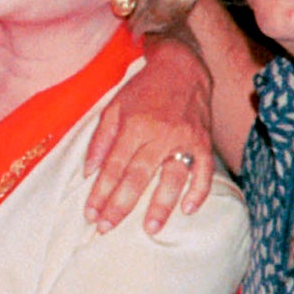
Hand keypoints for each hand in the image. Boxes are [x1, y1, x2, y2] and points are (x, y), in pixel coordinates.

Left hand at [84, 39, 215, 233]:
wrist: (181, 65)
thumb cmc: (143, 89)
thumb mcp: (114, 107)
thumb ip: (100, 140)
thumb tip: (89, 172)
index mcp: (134, 125)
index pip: (114, 166)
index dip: (101, 192)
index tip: (91, 214)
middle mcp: (159, 134)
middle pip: (138, 176)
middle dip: (121, 205)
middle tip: (108, 228)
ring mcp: (184, 139)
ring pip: (172, 177)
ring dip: (161, 205)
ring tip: (150, 228)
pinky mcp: (203, 141)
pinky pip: (204, 170)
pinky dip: (198, 191)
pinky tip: (188, 209)